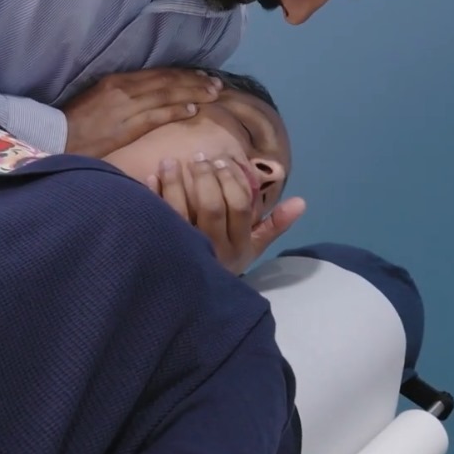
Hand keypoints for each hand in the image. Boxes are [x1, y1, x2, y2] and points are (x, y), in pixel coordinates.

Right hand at [61, 68, 223, 156]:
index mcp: (117, 80)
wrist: (56, 137)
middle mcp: (125, 88)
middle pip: (167, 81)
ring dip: (193, 93)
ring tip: (213, 94)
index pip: (157, 74)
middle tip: (216, 83)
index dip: (181, 74)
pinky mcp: (128, 126)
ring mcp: (127, 106)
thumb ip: (120, 93)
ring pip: (168, 95)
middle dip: (194, 81)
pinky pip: (158, 115)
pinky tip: (193, 110)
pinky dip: (177, 110)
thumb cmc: (74, 121)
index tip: (200, 75)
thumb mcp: (97, 97)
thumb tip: (143, 94)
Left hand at [150, 154, 305, 274]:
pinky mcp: (162, 247)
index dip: (232, 180)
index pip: (240, 206)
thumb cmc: (225, 263)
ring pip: (182, 210)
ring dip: (175, 181)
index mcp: (239, 244)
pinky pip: (157, 218)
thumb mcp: (253, 248)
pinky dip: (154, 195)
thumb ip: (275, 225)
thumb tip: (301, 202)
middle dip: (206, 177)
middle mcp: (214, 246)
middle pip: (212, 206)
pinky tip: (152, 177)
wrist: (193, 296)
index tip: (223, 161)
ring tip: (171, 161)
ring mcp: (187, 248)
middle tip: (200, 158)